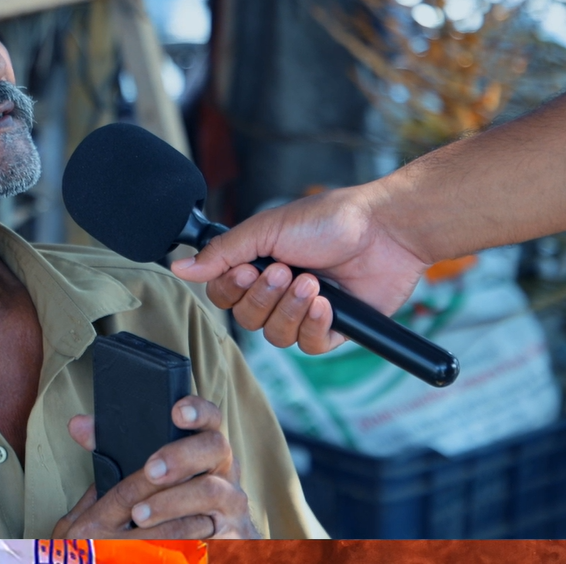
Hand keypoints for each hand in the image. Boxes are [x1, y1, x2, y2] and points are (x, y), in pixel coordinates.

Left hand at [52, 396, 258, 538]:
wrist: (212, 541)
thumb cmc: (172, 495)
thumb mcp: (149, 468)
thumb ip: (115, 445)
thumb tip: (78, 425)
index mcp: (205, 443)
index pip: (209, 416)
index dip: (197, 409)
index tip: (176, 411)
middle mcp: (225, 467)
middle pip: (216, 447)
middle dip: (182, 456)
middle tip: (151, 470)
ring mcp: (231, 499)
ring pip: (212, 491)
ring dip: (173, 500)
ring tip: (139, 513)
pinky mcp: (232, 531)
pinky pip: (213, 529)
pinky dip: (184, 532)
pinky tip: (160, 536)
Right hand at [171, 184, 427, 354]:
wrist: (385, 230)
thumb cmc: (331, 220)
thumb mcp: (268, 229)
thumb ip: (222, 252)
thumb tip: (180, 266)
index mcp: (260, 265)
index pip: (225, 295)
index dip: (232, 289)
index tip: (247, 269)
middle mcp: (280, 291)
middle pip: (247, 320)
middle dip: (264, 298)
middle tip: (285, 271)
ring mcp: (306, 311)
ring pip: (276, 336)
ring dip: (291, 309)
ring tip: (312, 283)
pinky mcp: (335, 329)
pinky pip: (310, 346)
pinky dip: (315, 325)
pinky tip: (327, 303)